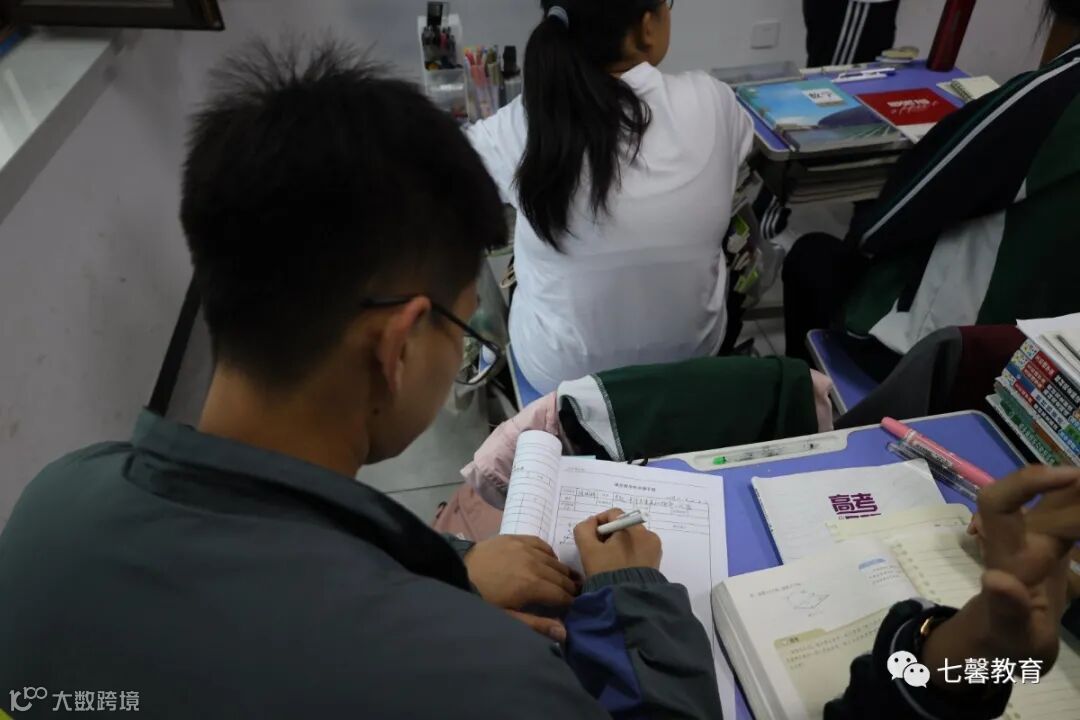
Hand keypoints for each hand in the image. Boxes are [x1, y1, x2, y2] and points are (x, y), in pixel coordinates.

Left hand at [464, 535, 579, 639]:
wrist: (456, 572)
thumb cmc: (481, 599)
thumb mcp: (506, 617)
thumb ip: (536, 624)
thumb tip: (564, 633)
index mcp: (532, 585)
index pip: (562, 595)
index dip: (571, 603)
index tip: (575, 609)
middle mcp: (534, 563)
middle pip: (561, 577)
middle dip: (569, 588)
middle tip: (574, 596)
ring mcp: (525, 548)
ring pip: (554, 561)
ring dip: (562, 572)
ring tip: (567, 581)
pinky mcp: (516, 538)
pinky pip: (541, 544)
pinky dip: (549, 554)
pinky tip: (550, 560)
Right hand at [574, 508, 661, 577]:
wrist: (627, 602)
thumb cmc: (606, 572)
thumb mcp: (588, 550)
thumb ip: (584, 530)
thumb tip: (591, 523)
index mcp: (634, 528)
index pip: (613, 514)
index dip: (598, 523)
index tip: (589, 539)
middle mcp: (649, 535)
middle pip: (623, 527)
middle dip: (608, 536)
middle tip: (597, 552)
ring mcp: (654, 550)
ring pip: (631, 540)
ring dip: (618, 546)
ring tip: (608, 562)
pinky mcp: (656, 563)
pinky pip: (639, 552)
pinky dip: (628, 555)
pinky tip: (619, 568)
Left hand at [924, 466, 1079, 684]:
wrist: (1000, 640)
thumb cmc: (1003, 640)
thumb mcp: (1009, 635)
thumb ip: (1006, 610)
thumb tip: (995, 579)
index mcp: (1007, 555)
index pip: (1000, 503)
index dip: (1029, 482)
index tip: (1074, 475)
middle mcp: (1021, 538)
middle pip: (1050, 498)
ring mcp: (1039, 539)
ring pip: (1065, 502)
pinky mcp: (1054, 546)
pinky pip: (1075, 519)